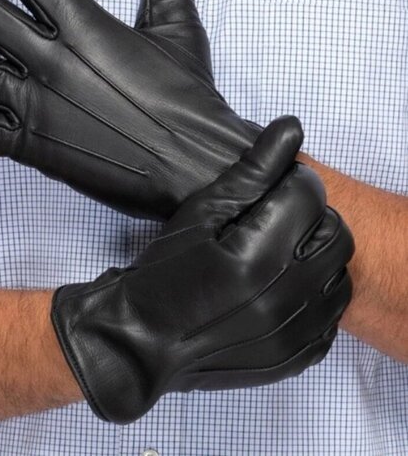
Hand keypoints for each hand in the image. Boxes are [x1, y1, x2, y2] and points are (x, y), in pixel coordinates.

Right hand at [51, 116, 352, 423]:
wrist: (143, 338)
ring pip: (339, 273)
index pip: (309, 194)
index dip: (290, 182)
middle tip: (275, 219)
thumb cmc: (163, 271)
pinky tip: (281, 287)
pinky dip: (314, 293)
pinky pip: (330, 313)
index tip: (269, 189)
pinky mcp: (294, 355)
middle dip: (310, 215)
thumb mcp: (201, 212)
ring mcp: (293, 332)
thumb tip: (292, 127)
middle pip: (335, 232)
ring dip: (315, 254)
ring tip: (278, 254)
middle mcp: (284, 298)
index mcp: (258, 257)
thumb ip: (252, 170)